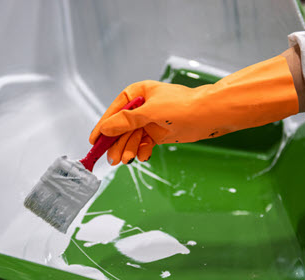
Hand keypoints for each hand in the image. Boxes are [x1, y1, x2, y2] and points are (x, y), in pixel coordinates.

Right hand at [90, 55, 298, 164]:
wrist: (210, 115)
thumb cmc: (183, 106)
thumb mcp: (150, 112)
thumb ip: (126, 121)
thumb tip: (105, 128)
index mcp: (138, 93)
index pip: (115, 111)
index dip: (103, 126)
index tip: (94, 141)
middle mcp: (142, 107)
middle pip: (122, 127)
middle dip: (117, 143)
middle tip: (112, 159)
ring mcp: (151, 121)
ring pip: (132, 137)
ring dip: (128, 149)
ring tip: (125, 160)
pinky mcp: (160, 133)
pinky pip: (144, 143)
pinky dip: (141, 150)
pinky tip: (141, 156)